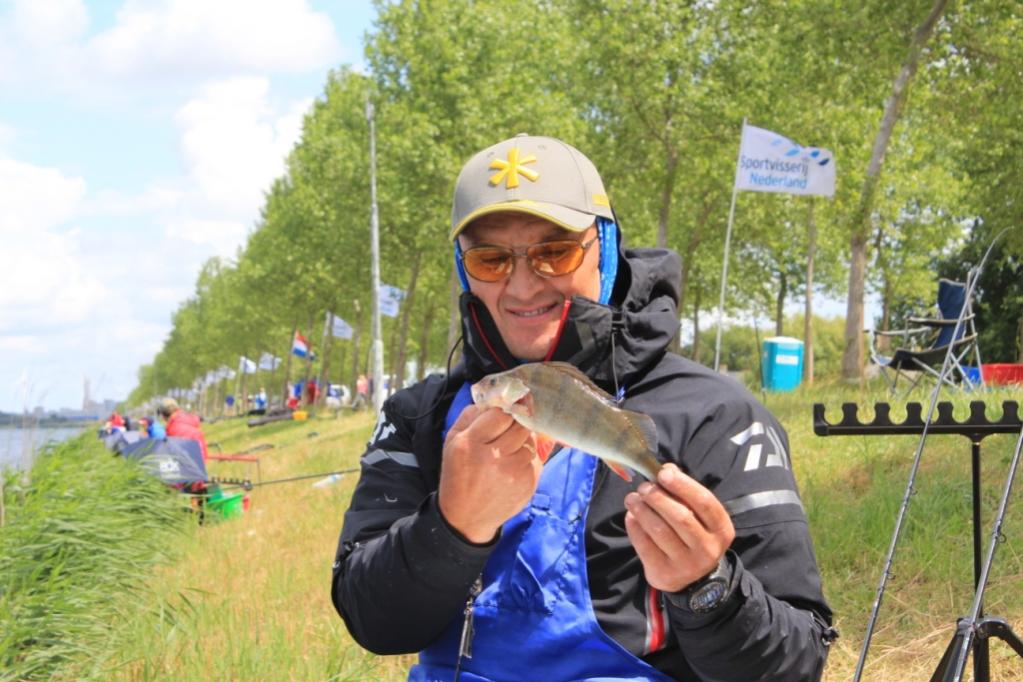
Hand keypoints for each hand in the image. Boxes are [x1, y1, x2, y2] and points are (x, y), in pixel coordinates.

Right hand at [438, 405, 542, 543]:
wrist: (465, 516)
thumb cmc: (459, 474)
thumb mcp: (452, 442)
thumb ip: (470, 416)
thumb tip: (494, 400)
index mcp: (471, 443)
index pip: (501, 414)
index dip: (505, 412)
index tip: (505, 414)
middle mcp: (492, 457)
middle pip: (520, 425)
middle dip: (516, 424)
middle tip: (510, 430)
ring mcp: (512, 472)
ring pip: (530, 441)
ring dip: (522, 442)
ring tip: (509, 451)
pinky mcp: (526, 484)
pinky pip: (535, 459)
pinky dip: (527, 458)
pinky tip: (513, 466)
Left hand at [624, 463, 734, 592]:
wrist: (690, 577)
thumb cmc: (692, 534)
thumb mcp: (697, 515)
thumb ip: (684, 491)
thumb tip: (667, 469)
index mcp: (721, 529)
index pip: (704, 502)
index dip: (682, 485)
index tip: (662, 473)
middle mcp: (708, 549)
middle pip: (681, 517)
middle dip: (658, 498)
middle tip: (643, 487)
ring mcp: (687, 564)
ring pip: (661, 531)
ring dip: (642, 510)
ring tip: (632, 499)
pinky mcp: (666, 574)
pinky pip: (645, 546)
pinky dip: (634, 528)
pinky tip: (631, 516)